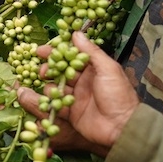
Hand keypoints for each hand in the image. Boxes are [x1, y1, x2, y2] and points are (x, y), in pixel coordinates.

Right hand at [16, 32, 138, 157]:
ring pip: (55, 87)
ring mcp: (76, 97)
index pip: (70, 57)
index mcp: (92, 70)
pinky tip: (52, 101)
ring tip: (53, 89)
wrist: (121, 127)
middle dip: (49, 69)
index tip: (41, 51)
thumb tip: (76, 33)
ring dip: (50, 86)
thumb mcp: (108, 69)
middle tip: (43, 71)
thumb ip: (91, 52)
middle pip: (59, 71)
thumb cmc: (119, 96)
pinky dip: (51, 102)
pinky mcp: (71, 113)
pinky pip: (56, 104)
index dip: (55, 53)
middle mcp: (82, 82)